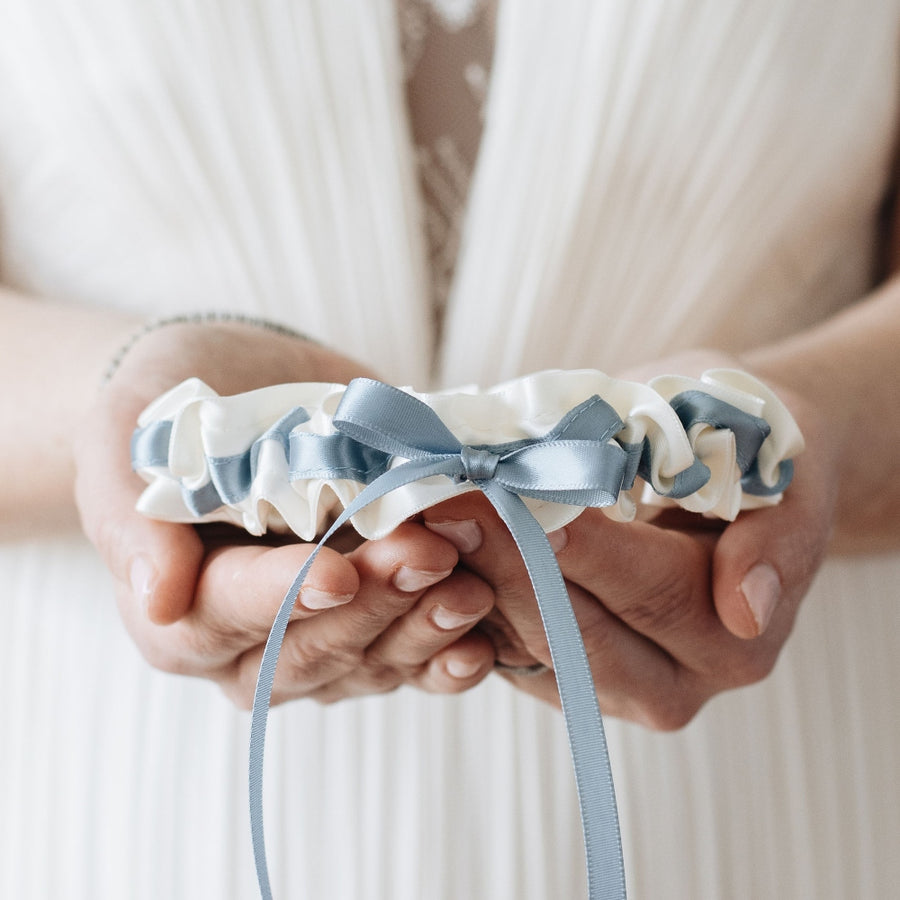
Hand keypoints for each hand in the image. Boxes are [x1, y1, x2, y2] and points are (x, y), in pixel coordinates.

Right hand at [74, 319, 494, 706]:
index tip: (337, 573)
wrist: (237, 389)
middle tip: (428, 556)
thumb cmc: (171, 413)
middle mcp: (249, 645)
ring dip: (424, 631)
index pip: (227, 614)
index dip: (284, 598)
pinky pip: (412, 661)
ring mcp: (319, 638)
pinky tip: (483, 643)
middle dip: (374, 606)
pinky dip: (450, 654)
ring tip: (471, 590)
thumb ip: (135, 521)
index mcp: (179, 610)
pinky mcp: (375, 622)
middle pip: (310, 650)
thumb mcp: (127, 440)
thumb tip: (155, 600)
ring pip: (370, 662)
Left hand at [419, 354, 836, 729]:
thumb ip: (774, 540)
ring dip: (471, 581)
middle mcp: (674, 683)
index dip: (578, 548)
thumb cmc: (753, 449)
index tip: (510, 497)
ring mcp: (610, 688)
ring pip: (528, 647)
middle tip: (443, 503)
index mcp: (735, 639)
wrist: (730, 474)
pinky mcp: (560, 676)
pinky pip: (503, 648)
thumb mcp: (781, 470)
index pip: (647, 592)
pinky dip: (465, 598)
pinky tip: (429, 546)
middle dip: (505, 564)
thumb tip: (749, 611)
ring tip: (422, 518)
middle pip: (577, 634)